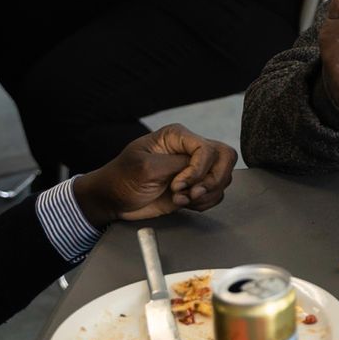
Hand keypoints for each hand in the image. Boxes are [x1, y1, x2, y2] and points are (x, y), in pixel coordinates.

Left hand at [72, 124, 237, 224]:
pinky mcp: (194, 187)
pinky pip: (215, 194)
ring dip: (206, 194)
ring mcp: (194, 170)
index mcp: (178, 136)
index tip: (178, 185)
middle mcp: (189, 150)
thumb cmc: (122, 178)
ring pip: (223, 178)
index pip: (207, 148)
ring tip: (181, 199)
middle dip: (213, 180)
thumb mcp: (145, 168)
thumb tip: (198, 170)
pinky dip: (205, 203)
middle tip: (193, 193)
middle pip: (225, 158)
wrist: (113, 200)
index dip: (198, 170)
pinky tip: (184, 203)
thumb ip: (175, 165)